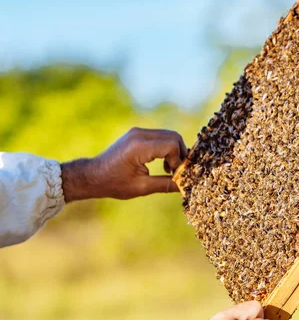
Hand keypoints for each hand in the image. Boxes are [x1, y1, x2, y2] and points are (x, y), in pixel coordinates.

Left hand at [60, 127, 186, 201]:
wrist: (92, 175)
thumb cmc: (114, 183)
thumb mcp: (142, 187)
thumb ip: (167, 184)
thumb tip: (186, 186)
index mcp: (139, 146)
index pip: (172, 146)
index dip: (179, 161)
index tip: (176, 175)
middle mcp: (140, 134)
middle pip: (173, 137)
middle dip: (180, 154)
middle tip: (177, 172)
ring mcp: (138, 132)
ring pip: (169, 135)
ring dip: (174, 151)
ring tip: (169, 169)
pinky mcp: (138, 134)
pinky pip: (160, 136)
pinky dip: (167, 148)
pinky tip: (163, 163)